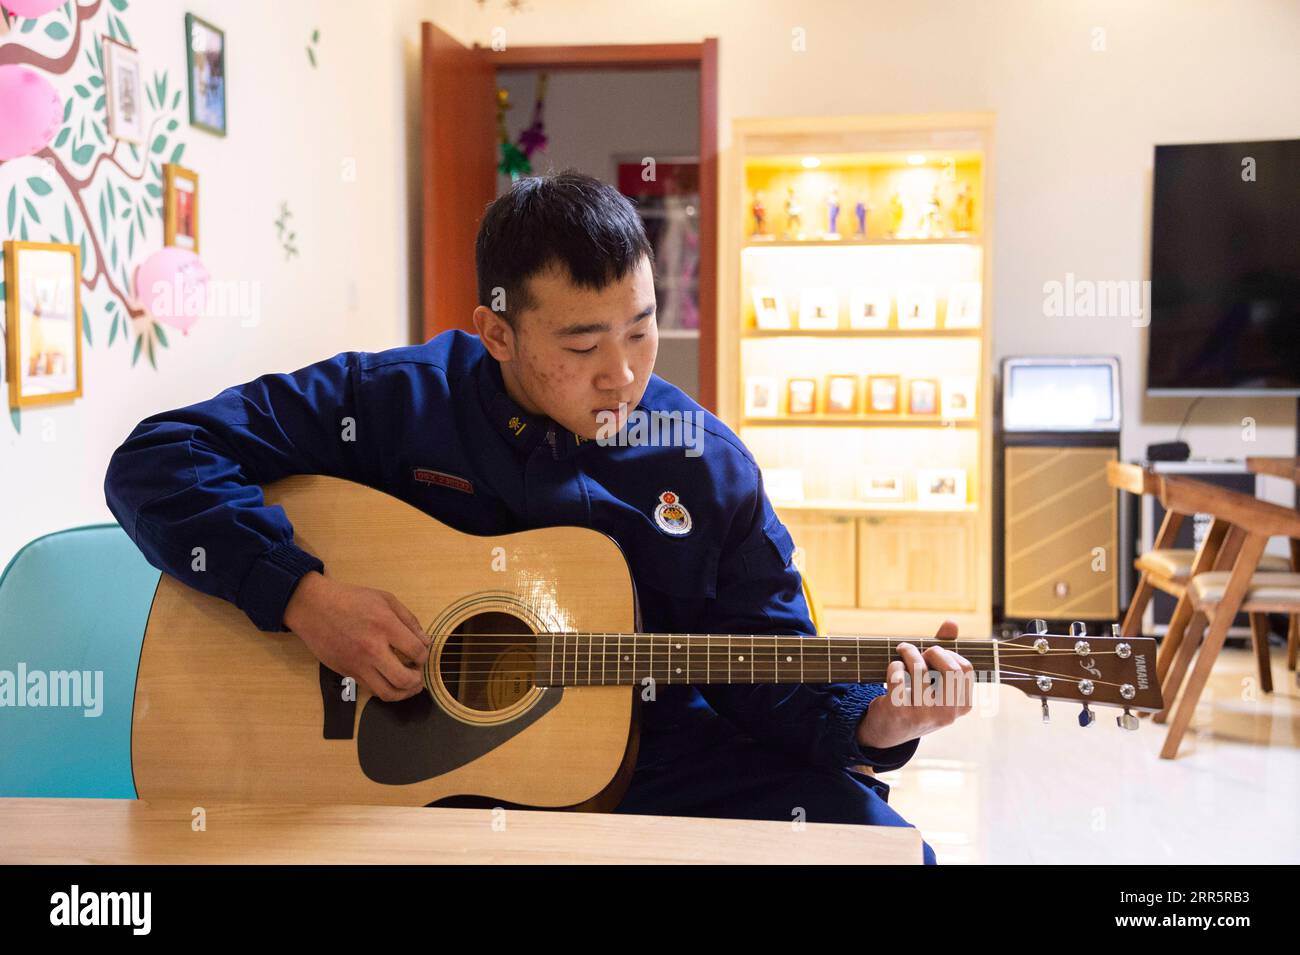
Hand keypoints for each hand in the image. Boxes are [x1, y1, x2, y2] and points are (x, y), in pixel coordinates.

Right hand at [283, 571, 429, 701]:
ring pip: (387, 693)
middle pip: (404, 679)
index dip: (425, 656)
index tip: (422, 653)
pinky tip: (389, 679)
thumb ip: (409, 620)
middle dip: (417, 680)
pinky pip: (370, 689)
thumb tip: (425, 641)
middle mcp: (372, 648)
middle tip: (418, 673)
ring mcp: (357, 664)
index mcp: (385, 625)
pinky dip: (384, 689)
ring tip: (409, 685)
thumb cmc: (351, 599)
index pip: (417, 651)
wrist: (313, 607)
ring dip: (404, 693)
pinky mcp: (346, 672)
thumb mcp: (385, 599)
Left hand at [856, 619, 974, 749]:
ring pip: (920, 669)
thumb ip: (945, 652)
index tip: (933, 654)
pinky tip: (893, 669)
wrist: (887, 730)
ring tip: (901, 652)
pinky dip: (894, 666)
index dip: (948, 654)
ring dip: (907, 653)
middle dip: (932, 651)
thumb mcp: (935, 681)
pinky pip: (898, 677)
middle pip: (951, 668)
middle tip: (917, 650)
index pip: (965, 668)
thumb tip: (952, 622)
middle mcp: (948, 714)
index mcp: (962, 706)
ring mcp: (924, 715)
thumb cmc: (916, 699)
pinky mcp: (900, 712)